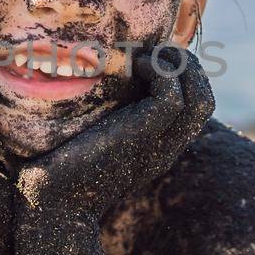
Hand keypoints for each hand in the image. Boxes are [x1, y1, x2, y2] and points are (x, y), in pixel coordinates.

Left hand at [15, 48, 214, 227]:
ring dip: (177, 65)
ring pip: (199, 98)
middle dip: (187, 65)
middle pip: (205, 100)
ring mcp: (157, 145)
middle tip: (154, 50)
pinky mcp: (142, 136)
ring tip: (145, 55)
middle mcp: (165, 148)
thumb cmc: (57, 169)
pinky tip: (131, 65)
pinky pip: (171, 95)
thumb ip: (104, 115)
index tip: (150, 56)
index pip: (196, 107)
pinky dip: (158, 70)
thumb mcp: (90, 137)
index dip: (182, 75)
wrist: (49, 205)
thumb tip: (95, 78)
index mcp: (157, 148)